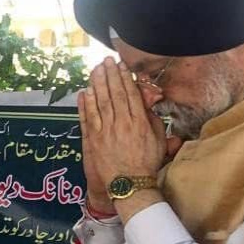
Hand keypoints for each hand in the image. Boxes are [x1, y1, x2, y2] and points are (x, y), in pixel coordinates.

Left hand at [78, 58, 166, 208]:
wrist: (130, 183)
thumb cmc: (146, 162)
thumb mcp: (158, 139)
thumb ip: (153, 119)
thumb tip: (148, 103)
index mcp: (139, 122)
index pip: (130, 94)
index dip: (124, 78)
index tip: (120, 65)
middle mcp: (122, 123)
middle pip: (114, 93)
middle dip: (110, 74)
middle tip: (106, 60)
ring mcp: (106, 130)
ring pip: (100, 102)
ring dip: (97, 84)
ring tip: (95, 70)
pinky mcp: (94, 139)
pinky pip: (89, 118)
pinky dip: (86, 104)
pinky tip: (84, 91)